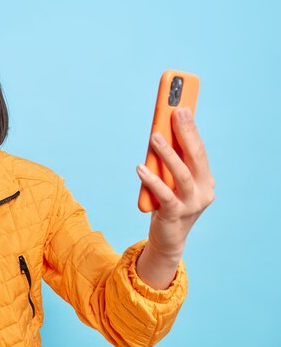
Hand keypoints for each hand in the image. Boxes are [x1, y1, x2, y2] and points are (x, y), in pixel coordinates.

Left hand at [136, 107, 214, 280]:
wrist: (168, 239)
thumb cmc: (168, 203)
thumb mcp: (171, 180)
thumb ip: (170, 161)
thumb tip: (159, 133)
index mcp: (206, 179)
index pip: (199, 149)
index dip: (191, 128)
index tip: (182, 107)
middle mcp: (204, 191)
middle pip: (196, 157)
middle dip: (185, 132)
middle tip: (174, 112)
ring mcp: (192, 204)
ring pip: (182, 175)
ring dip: (168, 153)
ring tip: (155, 136)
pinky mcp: (175, 215)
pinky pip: (164, 195)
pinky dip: (152, 180)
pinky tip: (140, 167)